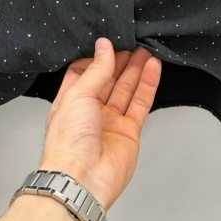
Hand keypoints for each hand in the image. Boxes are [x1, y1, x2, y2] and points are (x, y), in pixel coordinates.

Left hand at [38, 38, 161, 210]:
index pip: (85, 72)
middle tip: (133, 41)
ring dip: (137, 69)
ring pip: (127, 89)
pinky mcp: (129, 132)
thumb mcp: (78, 95)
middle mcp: (90, 111)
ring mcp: (111, 122)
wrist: (82, 179)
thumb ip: (96, 70)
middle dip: (121, 60)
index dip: (98, 57)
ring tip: (147, 49)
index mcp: (70, 101)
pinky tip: (153, 68)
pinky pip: (140, 104)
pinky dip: (148, 85)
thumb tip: (104, 47)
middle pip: (109, 79)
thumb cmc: (68, 142)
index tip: (110, 41)